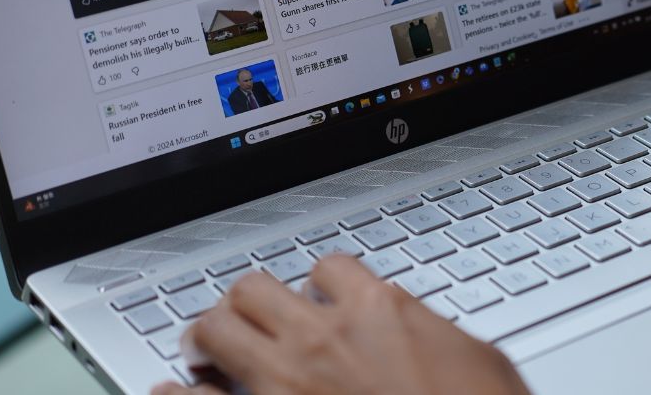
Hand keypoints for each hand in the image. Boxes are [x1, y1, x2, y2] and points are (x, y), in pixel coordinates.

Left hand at [152, 254, 531, 394]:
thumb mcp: (481, 363)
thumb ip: (436, 336)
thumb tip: (426, 334)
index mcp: (380, 311)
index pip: (331, 268)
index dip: (323, 283)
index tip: (321, 296)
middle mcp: (324, 338)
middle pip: (257, 288)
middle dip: (247, 301)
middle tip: (244, 315)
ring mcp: (286, 384)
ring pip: (217, 328)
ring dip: (207, 332)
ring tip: (202, 343)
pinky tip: (168, 393)